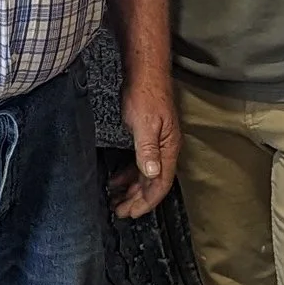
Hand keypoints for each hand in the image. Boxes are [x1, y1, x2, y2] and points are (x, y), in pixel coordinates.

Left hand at [108, 72, 179, 218]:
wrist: (145, 71)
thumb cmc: (146, 94)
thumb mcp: (145, 124)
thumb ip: (148, 150)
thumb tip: (152, 175)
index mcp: (168, 149)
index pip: (160, 185)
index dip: (146, 201)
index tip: (131, 213)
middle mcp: (165, 149)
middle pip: (152, 183)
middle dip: (136, 200)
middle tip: (119, 211)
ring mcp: (157, 143)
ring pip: (145, 174)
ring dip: (131, 188)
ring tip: (115, 199)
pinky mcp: (147, 137)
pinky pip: (139, 163)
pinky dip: (128, 173)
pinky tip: (116, 179)